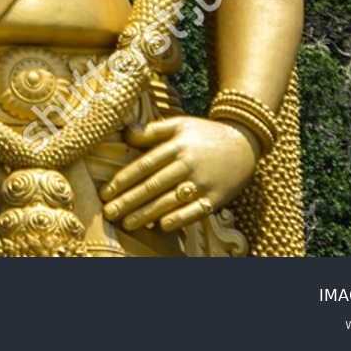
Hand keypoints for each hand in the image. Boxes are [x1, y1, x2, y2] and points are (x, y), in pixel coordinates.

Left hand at [99, 116, 258, 232]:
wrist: (245, 142)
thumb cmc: (205, 134)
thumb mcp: (180, 124)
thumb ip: (153, 130)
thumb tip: (125, 134)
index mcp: (177, 145)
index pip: (144, 165)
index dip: (123, 180)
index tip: (105, 192)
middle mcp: (188, 164)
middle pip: (153, 185)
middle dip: (129, 201)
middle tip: (109, 213)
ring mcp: (203, 182)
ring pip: (170, 200)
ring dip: (147, 213)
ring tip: (127, 223)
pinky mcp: (217, 197)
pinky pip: (196, 210)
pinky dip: (179, 218)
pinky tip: (161, 226)